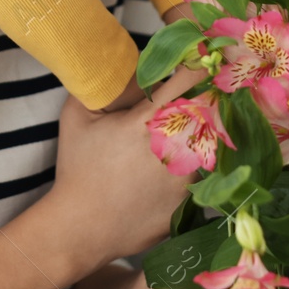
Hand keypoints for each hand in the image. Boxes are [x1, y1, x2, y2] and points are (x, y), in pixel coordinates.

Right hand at [46, 66, 206, 271]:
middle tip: (186, 102)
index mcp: (149, 120)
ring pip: (210, 141)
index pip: (191, 78)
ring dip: (199, 135)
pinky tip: (164, 173)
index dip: (199, 65)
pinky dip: (192, 167)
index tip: (200, 60)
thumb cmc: (77, 169)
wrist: (82, 227)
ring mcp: (187, 176)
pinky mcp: (191, 200)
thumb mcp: (77, 116)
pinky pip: (204, 174)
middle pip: (210, 108)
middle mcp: (176, 146)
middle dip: (203, 99)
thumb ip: (103, 85)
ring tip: (169, 143)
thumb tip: (126, 64)